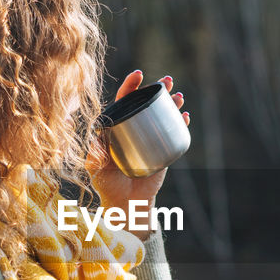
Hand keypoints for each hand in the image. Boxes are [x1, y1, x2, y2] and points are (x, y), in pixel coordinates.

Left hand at [86, 70, 188, 236]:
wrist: (126, 204)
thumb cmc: (106, 184)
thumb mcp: (95, 167)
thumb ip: (94, 151)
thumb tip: (97, 134)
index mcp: (116, 127)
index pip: (123, 101)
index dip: (130, 86)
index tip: (139, 75)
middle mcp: (133, 129)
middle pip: (146, 104)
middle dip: (157, 89)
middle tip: (168, 80)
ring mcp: (149, 139)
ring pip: (162, 115)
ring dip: (172, 103)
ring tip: (178, 96)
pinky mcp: (163, 151)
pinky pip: (173, 134)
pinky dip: (180, 124)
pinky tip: (184, 116)